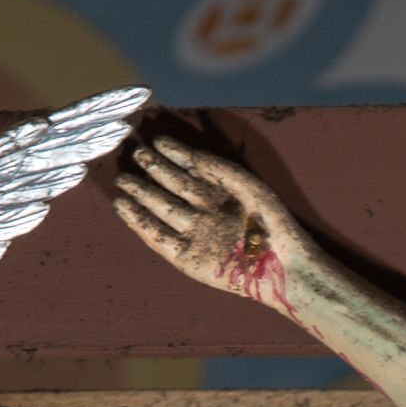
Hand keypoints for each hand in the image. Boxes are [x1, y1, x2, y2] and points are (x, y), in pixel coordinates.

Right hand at [112, 132, 306, 308]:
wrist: (283, 265)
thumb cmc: (273, 224)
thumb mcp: (249, 187)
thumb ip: (218, 169)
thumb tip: (190, 153)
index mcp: (220, 194)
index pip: (190, 170)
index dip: (174, 155)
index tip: (157, 140)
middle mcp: (204, 212)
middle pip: (171, 188)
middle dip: (151, 171)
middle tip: (133, 153)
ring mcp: (195, 236)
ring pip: (161, 210)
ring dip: (141, 195)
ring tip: (122, 179)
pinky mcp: (187, 260)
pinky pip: (158, 238)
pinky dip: (140, 224)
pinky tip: (124, 208)